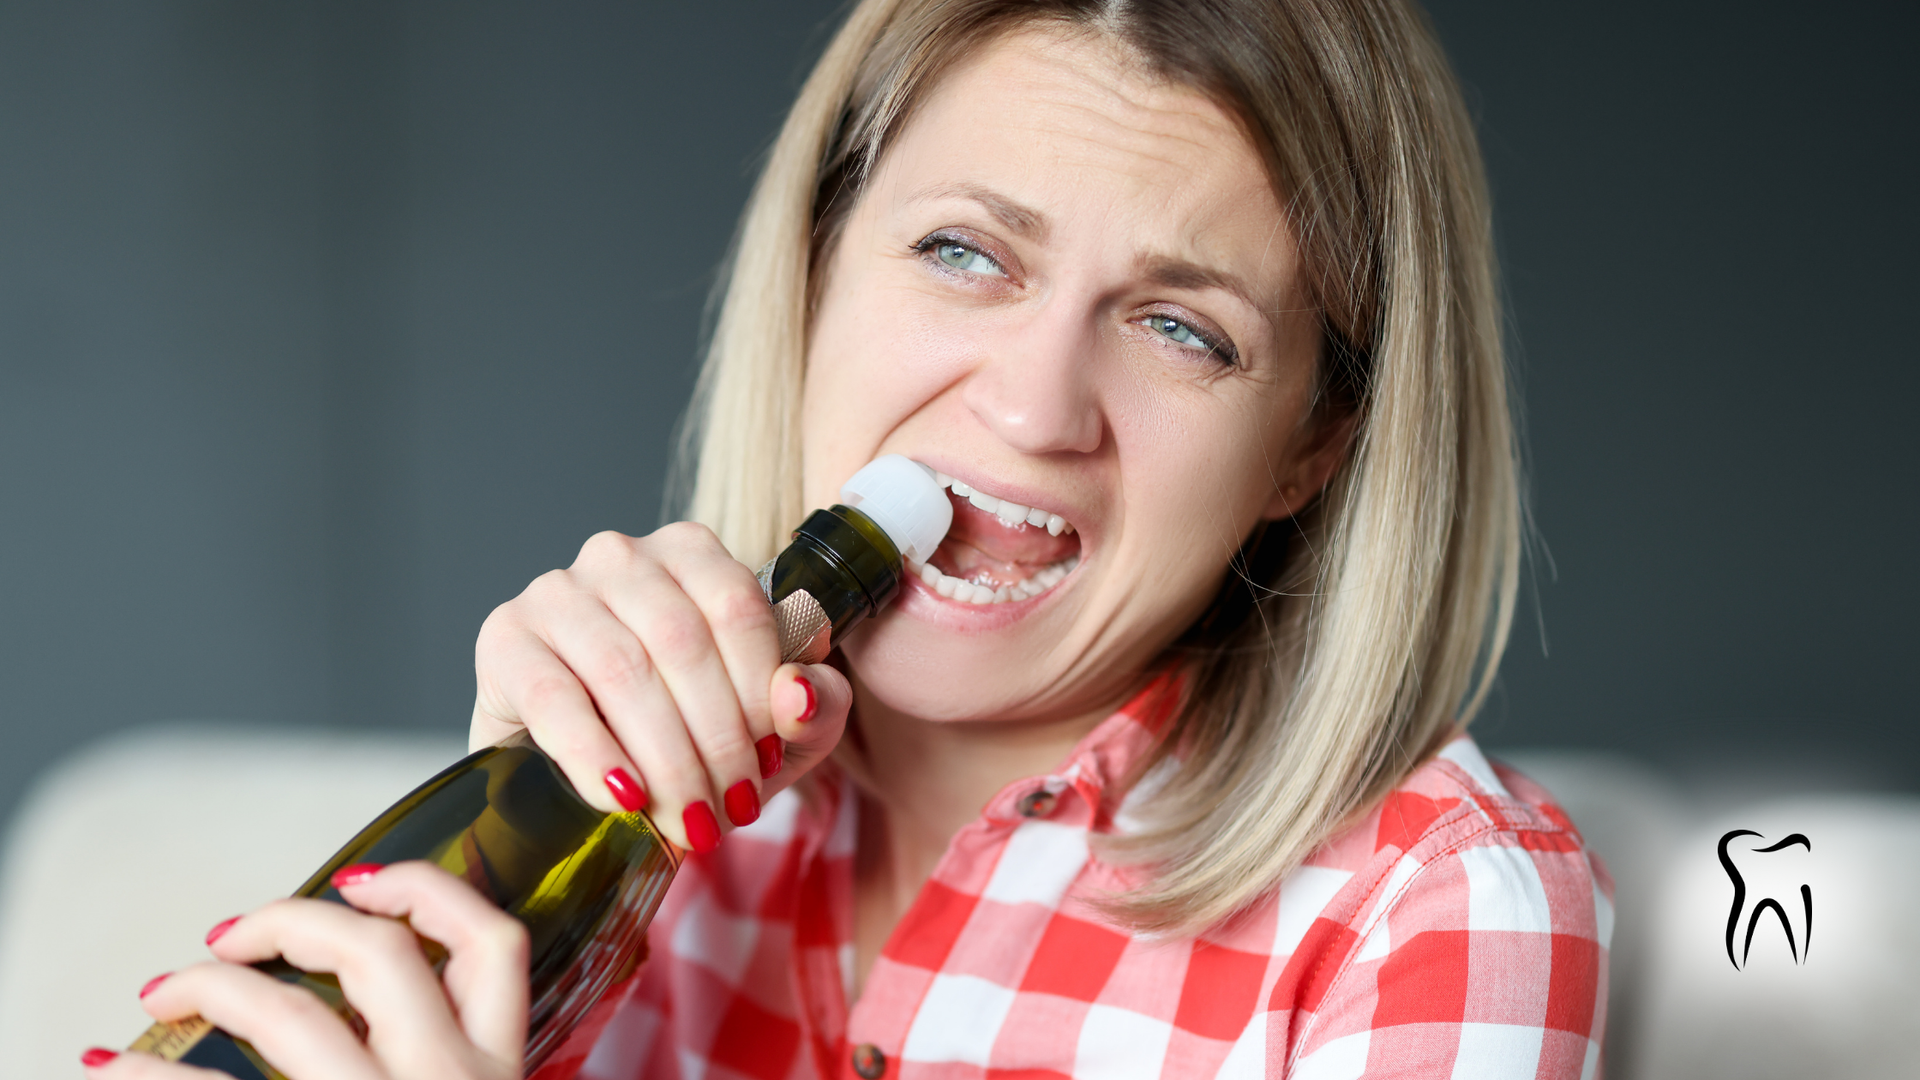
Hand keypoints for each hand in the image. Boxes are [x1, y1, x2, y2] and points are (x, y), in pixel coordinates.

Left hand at [84, 862, 523, 1079]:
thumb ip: (447, 1056)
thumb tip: (365, 1010)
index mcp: (500, 1069)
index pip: (493, 943)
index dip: (426, 890)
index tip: (361, 879)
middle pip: (379, 954)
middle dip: (289, 924)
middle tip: (230, 935)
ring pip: (292, 1016)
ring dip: (210, 988)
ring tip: (165, 994)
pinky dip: (144, 1078)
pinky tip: (107, 1069)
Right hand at [468, 523, 853, 850]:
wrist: (602, 779)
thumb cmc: (695, 738)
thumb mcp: (777, 732)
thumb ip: (813, 707)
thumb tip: (800, 691)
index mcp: (693, 553)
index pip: (738, 609)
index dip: (758, 695)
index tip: (767, 763)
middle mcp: (621, 557)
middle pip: (682, 642)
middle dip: (714, 741)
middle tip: (727, 811)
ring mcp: (556, 591)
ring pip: (623, 670)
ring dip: (665, 758)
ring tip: (687, 819)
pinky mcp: (503, 639)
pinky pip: (552, 698)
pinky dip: (595, 756)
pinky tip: (624, 799)